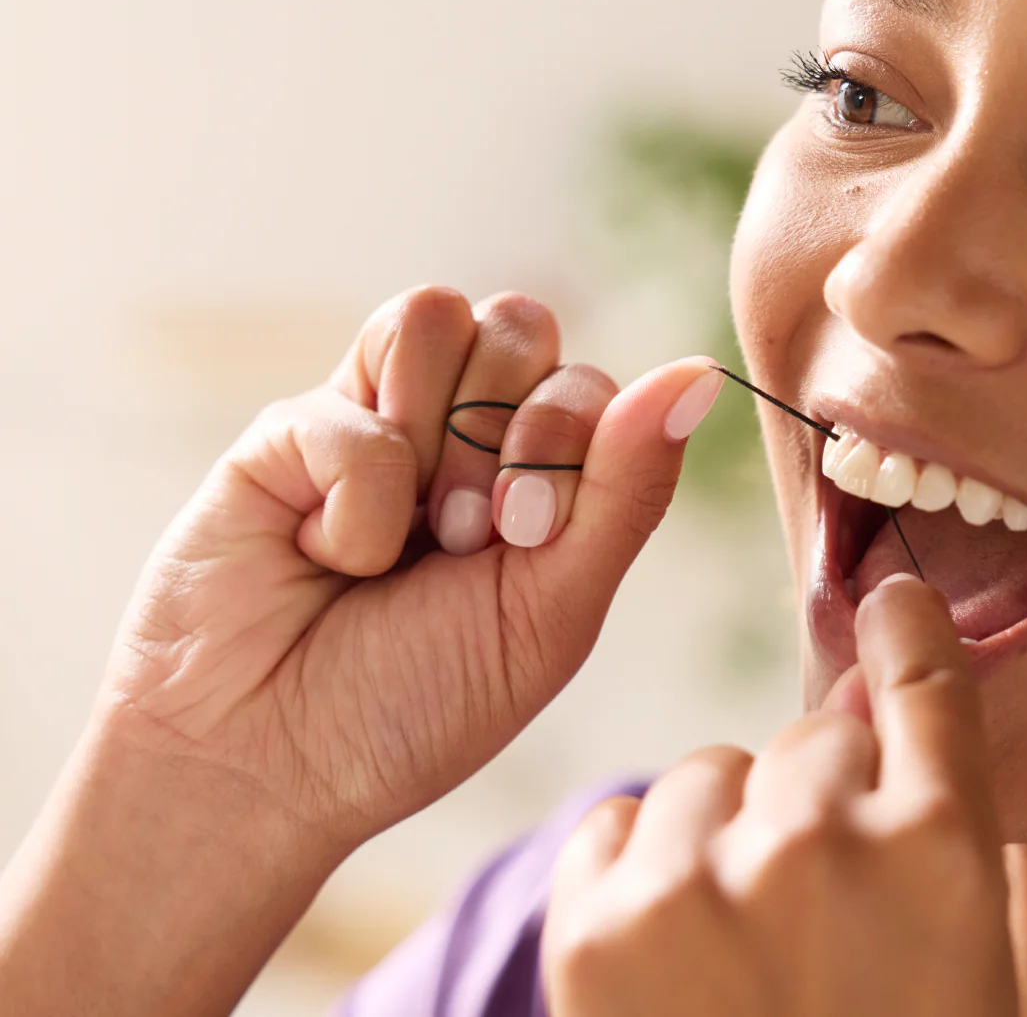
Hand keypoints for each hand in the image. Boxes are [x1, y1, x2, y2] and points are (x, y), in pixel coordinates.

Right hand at [105, 286, 721, 850]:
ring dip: (430, 448)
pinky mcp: (288, 431)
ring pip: (434, 314)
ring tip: (404, 543)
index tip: (525, 536)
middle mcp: (458, 430)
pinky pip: (349, 404)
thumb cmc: (420, 703)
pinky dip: (353, 503)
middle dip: (503, 439)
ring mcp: (373, 420)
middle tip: (465, 540)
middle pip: (521, 322)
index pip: (589, 376)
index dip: (568, 437)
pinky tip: (326, 557)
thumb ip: (627, 488)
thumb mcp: (554, 609)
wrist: (272, 765)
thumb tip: (700, 370)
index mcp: (537, 471)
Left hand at [544, 575, 1018, 1016]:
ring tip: (741, 953)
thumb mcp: (952, 951)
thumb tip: (858, 693)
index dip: (905, 630)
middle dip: (817, 797)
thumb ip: (919, 819)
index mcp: (947, 855)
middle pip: (809, 735)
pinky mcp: (597, 928)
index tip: (892, 598)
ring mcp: (704, 884)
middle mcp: (826, 844)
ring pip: (709, 772)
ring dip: (724, 835)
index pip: (926, 687)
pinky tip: (666, 948)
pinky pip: (614, 820)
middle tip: (820, 912)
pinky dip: (636, 865)